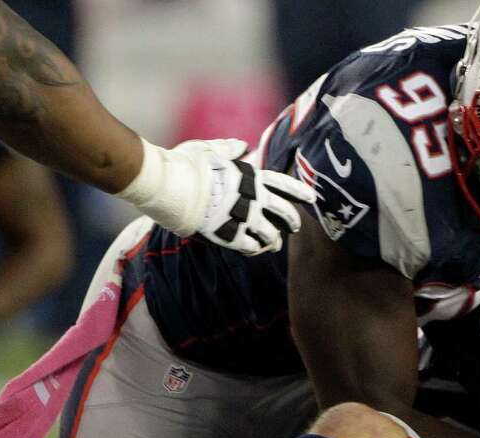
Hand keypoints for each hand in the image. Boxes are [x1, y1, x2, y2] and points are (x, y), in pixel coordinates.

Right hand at [185, 139, 315, 254]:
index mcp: (249, 176)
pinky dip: (254, 249)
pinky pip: (250, 247)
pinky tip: (253, 250)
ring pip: (271, 234)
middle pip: (283, 212)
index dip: (298, 191)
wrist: (167, 185)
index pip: (282, 183)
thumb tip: (242, 145)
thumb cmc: (184, 163)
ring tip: (274, 244)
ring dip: (274, 240)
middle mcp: (251, 198)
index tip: (311, 197)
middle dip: (292, 220)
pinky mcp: (229, 235)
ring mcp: (242, 218)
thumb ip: (228, 149)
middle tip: (295, 227)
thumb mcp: (208, 149)